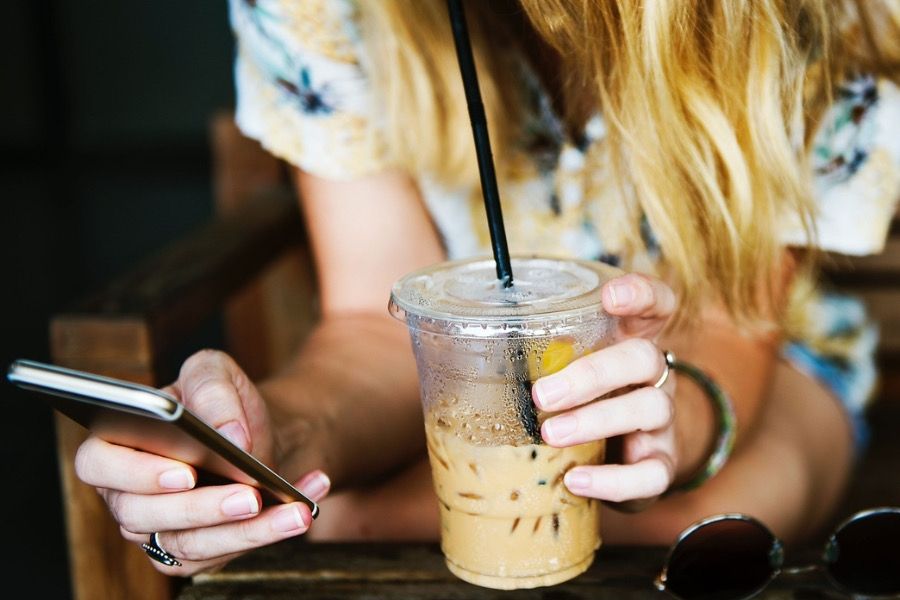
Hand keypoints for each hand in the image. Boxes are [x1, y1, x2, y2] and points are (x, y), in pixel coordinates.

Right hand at [73, 350, 330, 574]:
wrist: (256, 433)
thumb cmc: (222, 403)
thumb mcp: (216, 373)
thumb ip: (213, 390)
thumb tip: (229, 435)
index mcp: (115, 444)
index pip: (99, 464)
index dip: (136, 472)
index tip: (185, 472)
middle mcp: (127, 494)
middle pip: (145, 515)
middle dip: (202, 507)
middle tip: (249, 495)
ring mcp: (157, 529)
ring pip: (190, 544)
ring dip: (248, 531)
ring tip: (294, 511)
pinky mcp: (192, 553)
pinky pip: (225, 553)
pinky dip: (270, 532)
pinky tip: (303, 508)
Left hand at [532, 273, 676, 508]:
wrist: (626, 456)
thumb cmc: (582, 399)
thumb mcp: (562, 367)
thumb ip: (524, 351)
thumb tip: (429, 336)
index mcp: (629, 340)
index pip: (654, 303)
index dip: (640, 294)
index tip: (610, 296)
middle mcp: (652, 375)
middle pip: (642, 357)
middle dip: (592, 374)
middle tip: (542, 394)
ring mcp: (661, 420)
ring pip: (649, 409)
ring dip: (595, 420)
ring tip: (550, 435)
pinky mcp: (661, 463)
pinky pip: (651, 473)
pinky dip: (613, 479)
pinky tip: (575, 480)